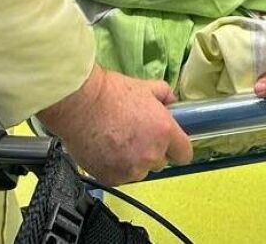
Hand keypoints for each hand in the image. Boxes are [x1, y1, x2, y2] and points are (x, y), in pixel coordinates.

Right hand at [38, 65, 192, 183]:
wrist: (81, 104)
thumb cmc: (112, 93)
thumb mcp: (145, 87)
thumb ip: (165, 95)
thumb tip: (172, 102)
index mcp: (164, 132)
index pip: (185, 154)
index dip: (178, 147)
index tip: (170, 142)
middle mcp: (151, 156)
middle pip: (161, 162)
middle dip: (153, 151)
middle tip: (137, 134)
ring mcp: (131, 170)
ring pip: (140, 171)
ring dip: (134, 161)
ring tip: (118, 141)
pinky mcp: (111, 178)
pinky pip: (121, 176)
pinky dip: (116, 167)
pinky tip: (106, 149)